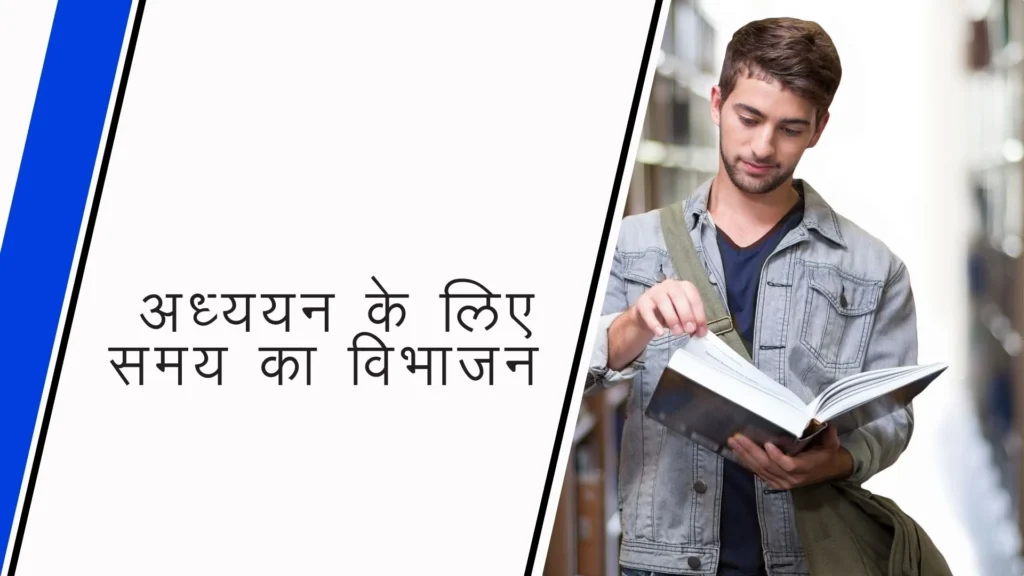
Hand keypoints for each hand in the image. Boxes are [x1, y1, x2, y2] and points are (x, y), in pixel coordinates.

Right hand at [631, 279, 707, 337]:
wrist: (648, 314)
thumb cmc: (670, 313)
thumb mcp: (684, 316)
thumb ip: (693, 322)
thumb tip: (701, 333)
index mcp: (684, 287)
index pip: (694, 298)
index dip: (699, 315)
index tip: (700, 331)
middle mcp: (670, 285)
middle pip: (679, 297)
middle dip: (686, 315)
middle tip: (689, 330)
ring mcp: (655, 291)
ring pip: (664, 302)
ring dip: (672, 319)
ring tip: (677, 332)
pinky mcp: (642, 301)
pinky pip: (648, 312)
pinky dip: (654, 323)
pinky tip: (660, 333)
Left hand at [727, 427, 853, 489]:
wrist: (829, 470)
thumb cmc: (827, 454)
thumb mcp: (831, 444)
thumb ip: (828, 434)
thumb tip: (825, 421)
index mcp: (806, 468)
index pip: (789, 465)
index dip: (777, 457)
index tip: (767, 444)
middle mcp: (792, 478)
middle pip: (768, 465)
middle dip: (751, 451)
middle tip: (738, 437)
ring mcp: (782, 482)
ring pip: (760, 469)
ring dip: (745, 455)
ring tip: (733, 442)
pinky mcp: (775, 483)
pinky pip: (759, 473)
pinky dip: (747, 462)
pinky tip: (737, 452)